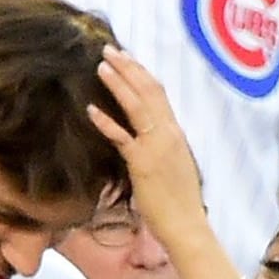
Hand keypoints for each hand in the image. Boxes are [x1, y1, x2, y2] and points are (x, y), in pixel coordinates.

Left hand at [88, 47, 208, 253]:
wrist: (187, 227)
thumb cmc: (180, 205)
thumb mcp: (175, 168)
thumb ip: (163, 149)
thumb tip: (149, 143)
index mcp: (176, 133)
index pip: (159, 93)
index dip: (142, 73)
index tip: (128, 59)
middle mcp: (168, 133)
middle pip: (148, 90)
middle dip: (128, 67)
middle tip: (110, 50)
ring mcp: (156, 147)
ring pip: (136, 105)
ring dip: (118, 82)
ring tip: (101, 66)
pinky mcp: (143, 164)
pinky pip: (122, 137)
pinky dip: (106, 121)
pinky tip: (91, 109)